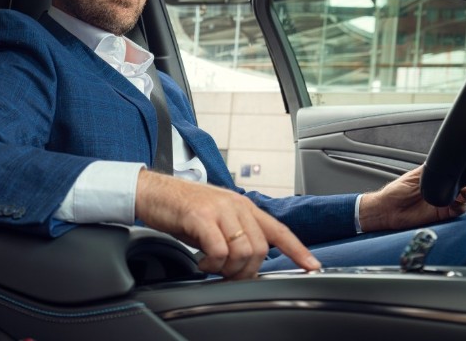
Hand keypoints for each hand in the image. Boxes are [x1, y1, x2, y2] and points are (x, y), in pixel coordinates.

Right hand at [134, 170, 320, 279]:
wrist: (152, 192)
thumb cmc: (182, 209)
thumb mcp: (216, 220)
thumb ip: (236, 234)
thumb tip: (248, 262)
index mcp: (243, 206)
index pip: (278, 230)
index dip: (298, 249)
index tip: (312, 265)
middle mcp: (236, 205)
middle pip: (259, 249)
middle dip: (246, 270)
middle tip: (226, 274)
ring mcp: (219, 209)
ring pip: (242, 251)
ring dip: (227, 268)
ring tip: (211, 266)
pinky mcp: (201, 216)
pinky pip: (219, 250)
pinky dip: (211, 264)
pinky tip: (201, 262)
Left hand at [358, 165, 465, 231]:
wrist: (388, 210)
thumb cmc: (396, 192)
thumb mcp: (414, 176)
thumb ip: (430, 171)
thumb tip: (443, 162)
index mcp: (436, 178)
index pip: (455, 174)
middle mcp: (442, 189)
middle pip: (464, 186)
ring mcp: (443, 202)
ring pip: (464, 199)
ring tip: (463, 194)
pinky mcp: (442, 214)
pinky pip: (457, 211)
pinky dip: (461, 207)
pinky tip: (456, 204)